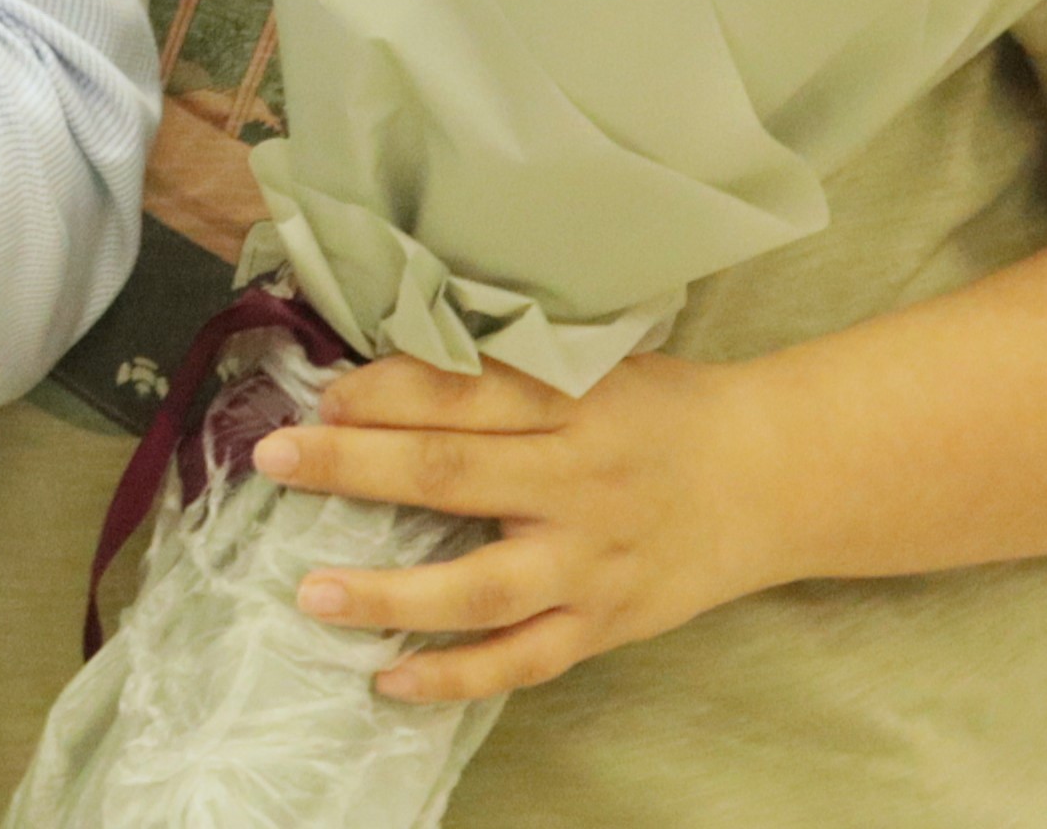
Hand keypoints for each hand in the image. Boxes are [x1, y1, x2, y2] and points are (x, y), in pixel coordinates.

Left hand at [253, 350, 794, 702]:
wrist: (771, 477)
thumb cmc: (664, 410)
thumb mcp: (595, 365)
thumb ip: (505, 373)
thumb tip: (383, 372)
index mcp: (575, 401)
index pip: (465, 392)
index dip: (387, 390)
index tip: (321, 393)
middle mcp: (579, 481)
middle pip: (454, 473)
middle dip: (355, 466)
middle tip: (274, 459)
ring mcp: (590, 562)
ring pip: (481, 587)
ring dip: (390, 594)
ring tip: (312, 593)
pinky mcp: (603, 623)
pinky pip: (522, 660)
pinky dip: (456, 677)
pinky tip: (388, 680)